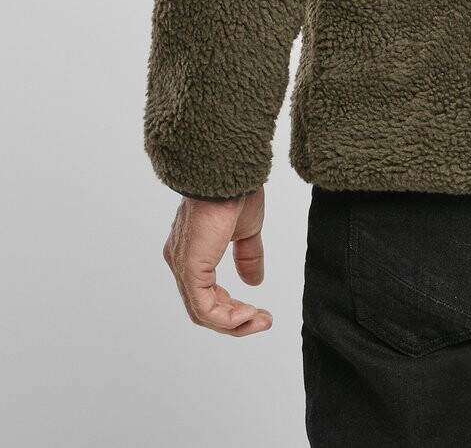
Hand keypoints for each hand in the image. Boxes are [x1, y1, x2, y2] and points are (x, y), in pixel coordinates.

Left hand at [162, 186, 272, 335]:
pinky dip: (227, 318)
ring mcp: (182, 266)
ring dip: (234, 323)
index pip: (206, 293)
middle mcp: (181, 261)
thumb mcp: (246, 230)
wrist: (228, 172)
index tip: (257, 310)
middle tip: (263, 320)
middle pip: (204, 307)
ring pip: (203, 313)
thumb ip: (247, 256)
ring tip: (260, 320)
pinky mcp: (189, 269)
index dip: (232, 307)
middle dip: (235, 320)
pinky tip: (248, 314)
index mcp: (192, 251)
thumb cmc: (235, 191)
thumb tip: (254, 282)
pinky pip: (204, 308)